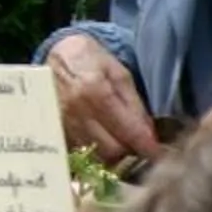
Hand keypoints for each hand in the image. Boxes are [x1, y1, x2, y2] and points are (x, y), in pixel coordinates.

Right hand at [46, 35, 160, 163]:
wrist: (55, 57)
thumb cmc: (91, 61)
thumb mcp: (119, 73)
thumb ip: (134, 104)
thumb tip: (148, 134)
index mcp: (94, 92)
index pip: (126, 130)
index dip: (145, 145)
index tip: (158, 153)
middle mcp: (75, 112)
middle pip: (111, 149)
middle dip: (129, 150)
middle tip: (139, 144)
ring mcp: (60, 124)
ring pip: (94, 154)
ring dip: (112, 153)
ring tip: (121, 140)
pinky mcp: (53, 132)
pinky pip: (78, 152)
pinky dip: (94, 151)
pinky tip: (102, 139)